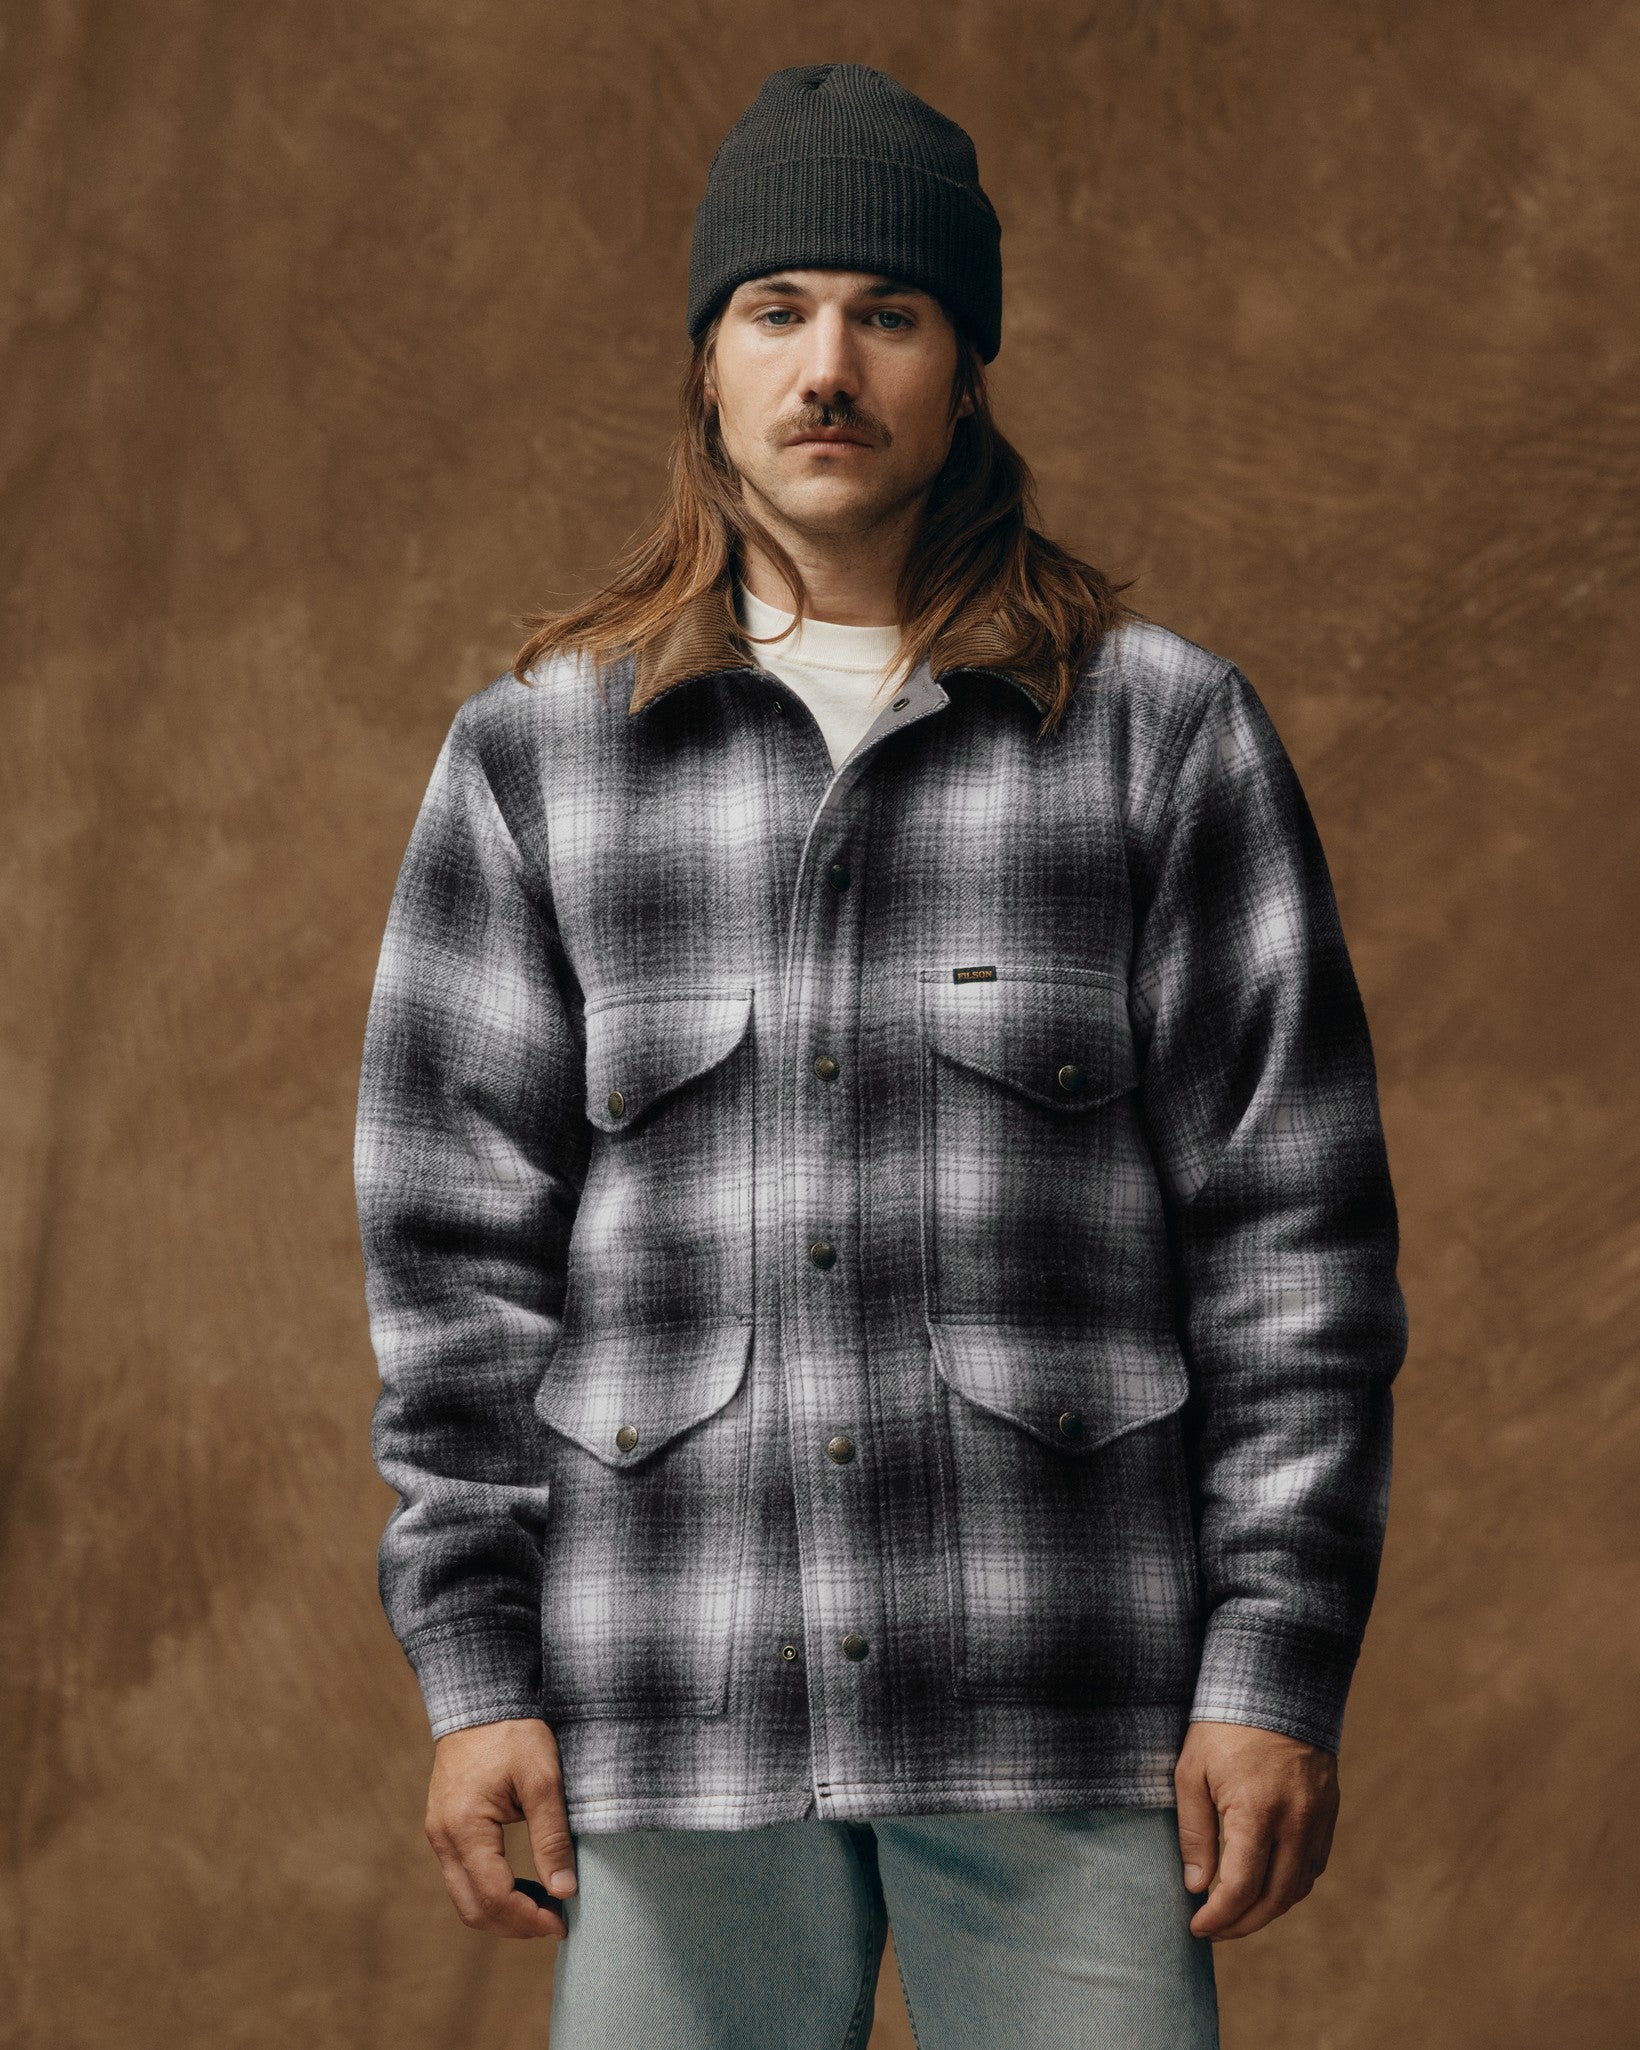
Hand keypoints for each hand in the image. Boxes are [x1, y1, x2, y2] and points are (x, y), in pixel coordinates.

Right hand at [424, 1717, 578, 1939]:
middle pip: (472, 1908)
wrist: (481, 1698)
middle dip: (514, 1926)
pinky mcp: (444, 1827)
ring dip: (501, 1912)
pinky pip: (462, 1877)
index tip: (562, 1923)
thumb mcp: (543, 1780)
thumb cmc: (514, 1732)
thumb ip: (552, 1837)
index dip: (529, 1918)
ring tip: (544, 1906)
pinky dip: (490, 1892)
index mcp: (465, 1827)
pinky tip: (524, 1884)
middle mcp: (443, 1837)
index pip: (494, 1896)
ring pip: (464, 1898)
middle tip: (554, 1923)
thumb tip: (566, 1892)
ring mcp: (438, 1834)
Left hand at [1174, 1719, 1338, 1941]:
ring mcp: (1318, 1817)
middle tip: (1216, 1930)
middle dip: (1243, 1924)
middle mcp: (1295, 1821)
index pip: (1241, 1888)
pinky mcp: (1329, 1809)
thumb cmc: (1222, 1725)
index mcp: (1257, 1812)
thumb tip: (1197, 1887)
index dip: (1218, 1916)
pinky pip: (1314, 1863)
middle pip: (1275, 1899)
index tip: (1197, 1927)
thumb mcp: (1192, 1772)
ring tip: (1237, 1913)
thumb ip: (1194, 1833)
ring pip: (1299, 1886)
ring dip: (1269, 1908)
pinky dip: (1291, 1883)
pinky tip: (1267, 1884)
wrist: (1273, 1683)